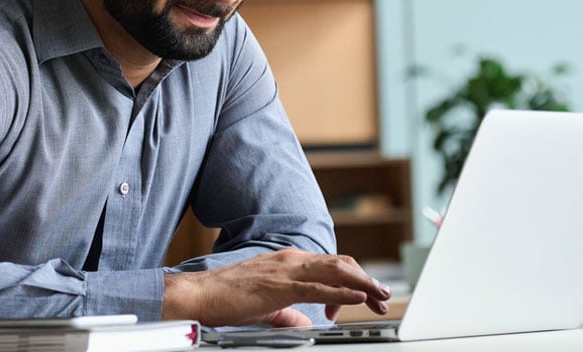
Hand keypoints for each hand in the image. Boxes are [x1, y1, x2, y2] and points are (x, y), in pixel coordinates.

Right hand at [162, 248, 390, 326]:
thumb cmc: (227, 299)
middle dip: (366, 280)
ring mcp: (286, 270)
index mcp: (288, 262)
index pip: (331, 266)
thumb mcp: (266, 306)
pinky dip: (342, 292)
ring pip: (335, 271)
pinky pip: (318, 287)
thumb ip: (288, 313)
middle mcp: (291, 259)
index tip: (364, 299)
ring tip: (380, 295)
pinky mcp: (280, 286)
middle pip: (340, 265)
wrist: (200, 295)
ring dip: (362, 283)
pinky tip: (357, 298)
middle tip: (383, 296)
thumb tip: (306, 323)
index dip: (353, 280)